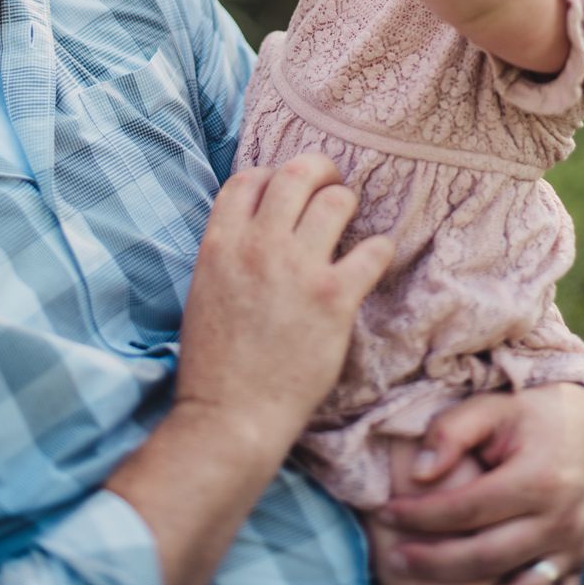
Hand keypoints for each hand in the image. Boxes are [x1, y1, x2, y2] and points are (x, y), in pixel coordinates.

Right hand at [175, 154, 394, 442]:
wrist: (232, 414)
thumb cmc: (215, 362)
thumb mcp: (204, 290)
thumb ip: (229, 253)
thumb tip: (258, 229)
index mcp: (219, 244)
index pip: (249, 178)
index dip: (272, 177)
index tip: (287, 192)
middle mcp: (258, 246)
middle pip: (297, 174)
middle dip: (320, 170)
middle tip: (331, 186)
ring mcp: (298, 269)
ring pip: (337, 201)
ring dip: (347, 205)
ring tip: (351, 224)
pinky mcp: (334, 298)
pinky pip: (374, 250)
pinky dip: (379, 250)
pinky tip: (373, 261)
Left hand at [378, 383, 583, 584]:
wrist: (583, 427)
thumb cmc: (523, 416)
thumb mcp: (488, 408)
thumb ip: (451, 432)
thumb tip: (419, 474)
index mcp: (537, 479)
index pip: (468, 508)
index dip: (421, 515)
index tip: (384, 513)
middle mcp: (559, 520)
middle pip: (491, 557)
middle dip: (436, 565)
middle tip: (394, 562)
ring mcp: (572, 548)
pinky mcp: (577, 564)